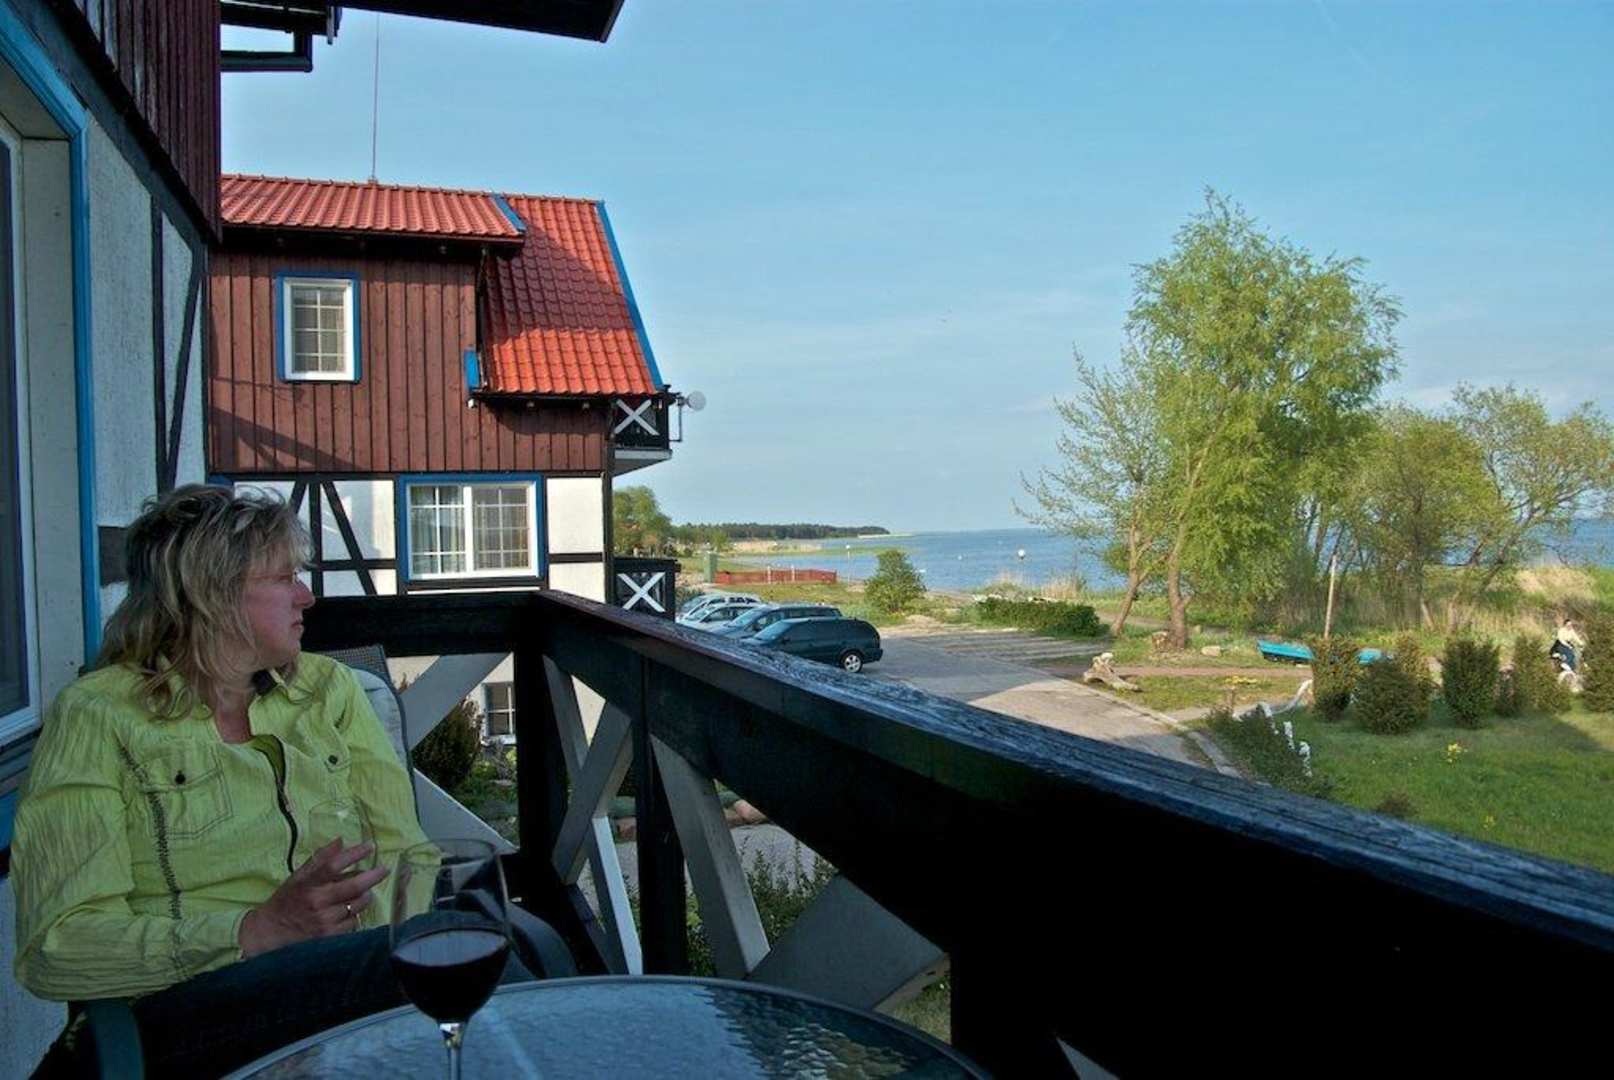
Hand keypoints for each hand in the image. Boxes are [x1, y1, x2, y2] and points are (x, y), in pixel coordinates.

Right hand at [239, 839, 388, 957]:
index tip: (370, 846)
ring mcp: (325, 920)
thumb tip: (341, 840)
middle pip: (353, 886)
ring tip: (362, 892)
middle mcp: (317, 901)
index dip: (354, 854)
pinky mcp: (329, 936)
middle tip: (383, 869)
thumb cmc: (287, 900)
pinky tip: (348, 912)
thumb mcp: (299, 877)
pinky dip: (355, 914)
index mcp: (308, 883)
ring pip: (357, 904)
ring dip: (364, 896)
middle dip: (373, 876)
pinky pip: (354, 922)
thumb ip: (320, 859)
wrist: (270, 932)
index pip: (334, 865)